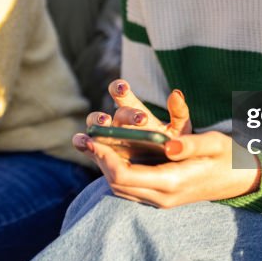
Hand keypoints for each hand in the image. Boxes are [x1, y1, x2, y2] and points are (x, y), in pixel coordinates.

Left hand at [74, 81, 259, 207]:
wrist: (242, 179)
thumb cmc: (229, 156)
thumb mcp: (214, 143)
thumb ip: (190, 144)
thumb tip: (167, 145)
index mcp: (173, 182)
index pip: (124, 176)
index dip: (104, 158)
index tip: (93, 137)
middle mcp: (163, 196)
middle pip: (116, 184)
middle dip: (98, 160)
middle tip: (85, 137)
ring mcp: (161, 200)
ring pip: (120, 188)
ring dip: (105, 167)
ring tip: (93, 143)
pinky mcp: (160, 197)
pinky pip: (129, 188)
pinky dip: (116, 171)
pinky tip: (112, 152)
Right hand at [78, 78, 192, 143]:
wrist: (167, 173)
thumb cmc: (171, 147)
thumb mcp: (179, 131)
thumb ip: (179, 113)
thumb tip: (175, 93)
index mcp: (134, 113)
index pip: (122, 94)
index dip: (119, 89)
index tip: (123, 87)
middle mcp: (118, 123)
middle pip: (114, 113)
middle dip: (122, 114)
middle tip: (135, 118)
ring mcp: (107, 139)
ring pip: (95, 125)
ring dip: (98, 122)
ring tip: (104, 124)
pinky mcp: (100, 154)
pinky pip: (87, 146)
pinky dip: (82, 142)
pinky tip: (82, 141)